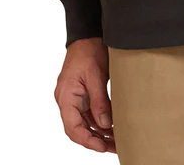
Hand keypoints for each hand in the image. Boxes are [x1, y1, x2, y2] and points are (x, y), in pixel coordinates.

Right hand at [53, 37, 115, 152]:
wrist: (87, 35)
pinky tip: (113, 128)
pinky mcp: (83, 95)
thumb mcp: (95, 76)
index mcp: (65, 97)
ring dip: (100, 132)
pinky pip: (90, 114)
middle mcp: (68, 100)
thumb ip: (99, 102)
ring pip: (86, 123)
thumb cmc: (88, 50)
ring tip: (117, 141)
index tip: (102, 147)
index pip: (73, 128)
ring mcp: (75, 98)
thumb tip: (106, 125)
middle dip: (96, 140)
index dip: (87, 140)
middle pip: (79, 129)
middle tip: (115, 148)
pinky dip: (100, 122)